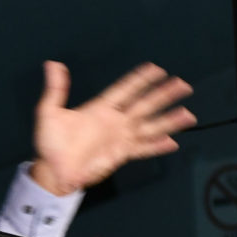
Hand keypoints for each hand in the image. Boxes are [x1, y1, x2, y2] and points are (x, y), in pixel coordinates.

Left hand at [30, 61, 193, 196]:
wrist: (53, 171)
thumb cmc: (50, 143)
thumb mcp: (49, 114)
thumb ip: (55, 90)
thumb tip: (53, 65)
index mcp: (99, 108)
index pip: (124, 89)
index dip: (140, 79)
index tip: (157, 69)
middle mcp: (114, 121)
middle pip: (144, 104)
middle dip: (163, 95)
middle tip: (182, 84)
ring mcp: (120, 138)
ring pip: (149, 126)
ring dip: (168, 120)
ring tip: (187, 115)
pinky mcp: (121, 154)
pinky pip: (143, 149)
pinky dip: (157, 146)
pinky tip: (172, 142)